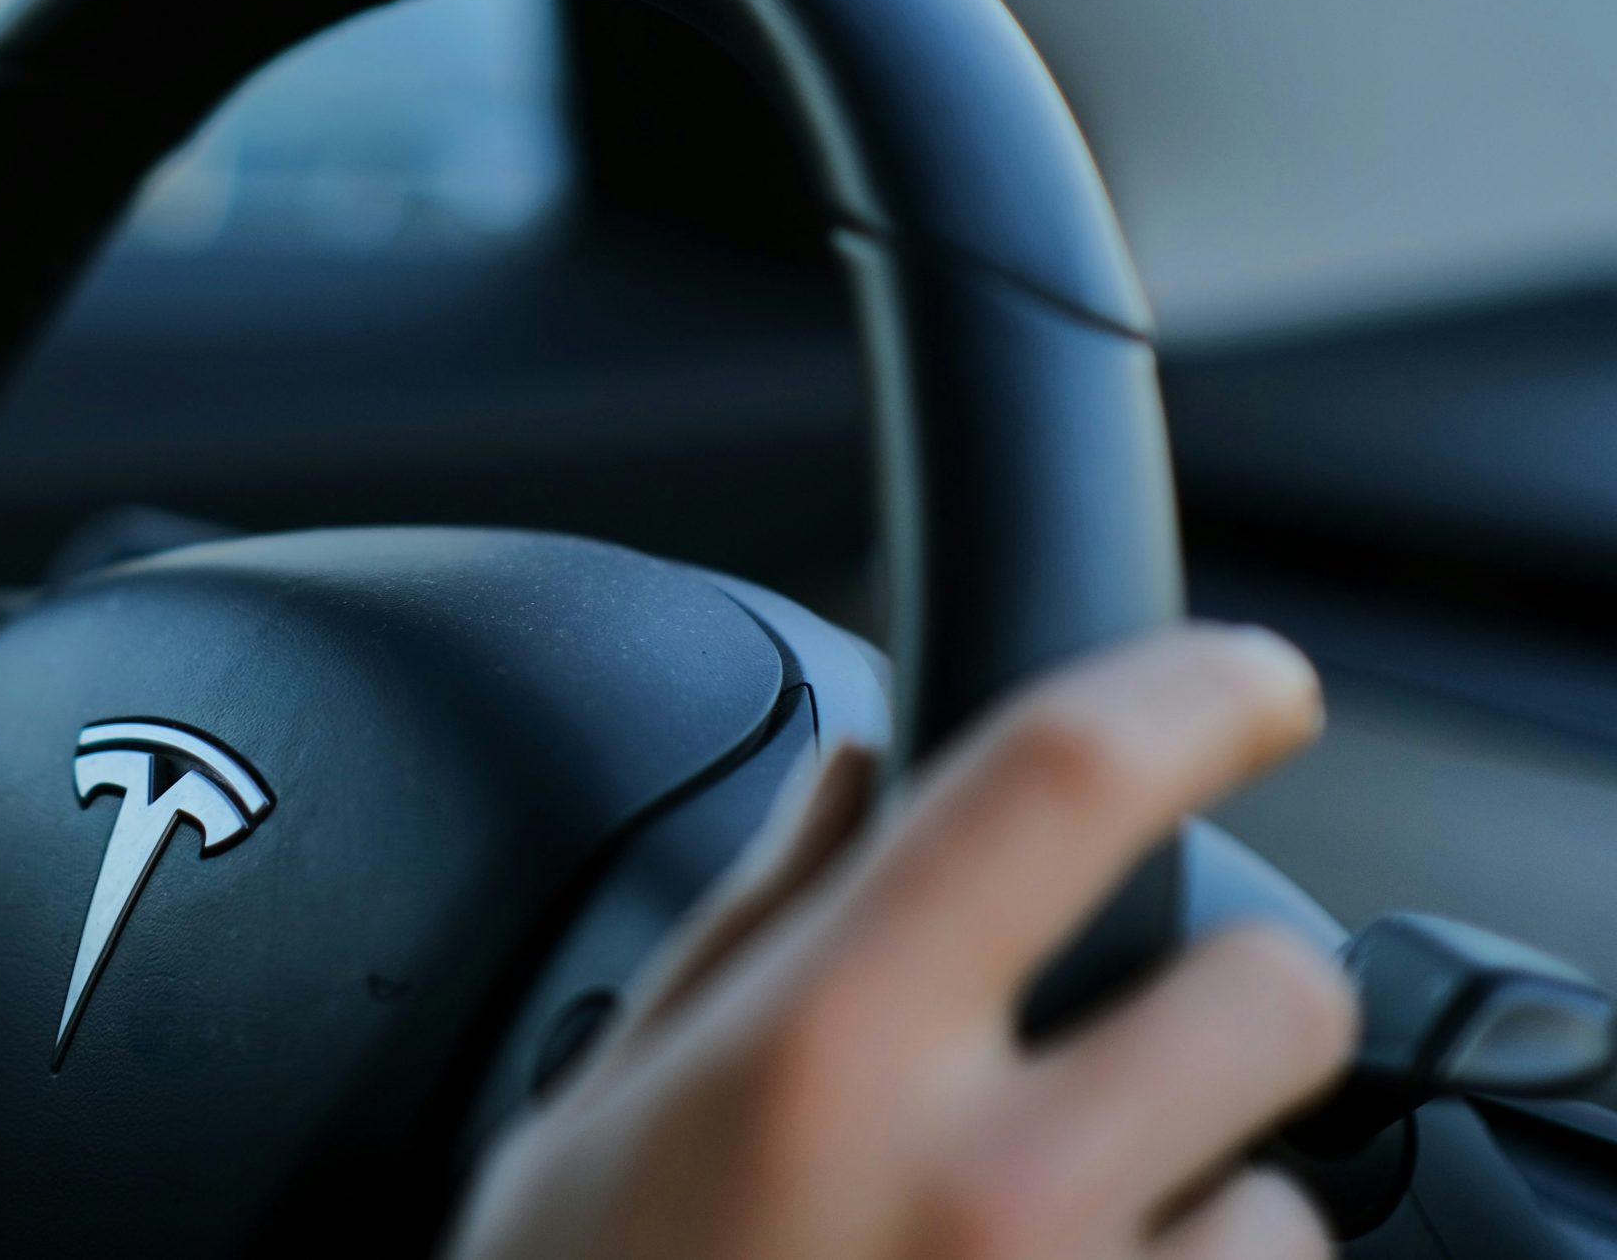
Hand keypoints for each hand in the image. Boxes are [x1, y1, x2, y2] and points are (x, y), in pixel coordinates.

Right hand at [448, 625, 1356, 1259]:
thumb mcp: (598, 1117)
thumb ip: (747, 925)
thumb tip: (851, 772)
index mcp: (824, 1053)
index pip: (1057, 778)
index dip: (1188, 689)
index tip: (1250, 680)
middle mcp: (982, 1189)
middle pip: (1265, 993)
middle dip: (1229, 997)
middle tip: (1127, 1049)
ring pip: (1290, 1205)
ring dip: (1205, 1209)